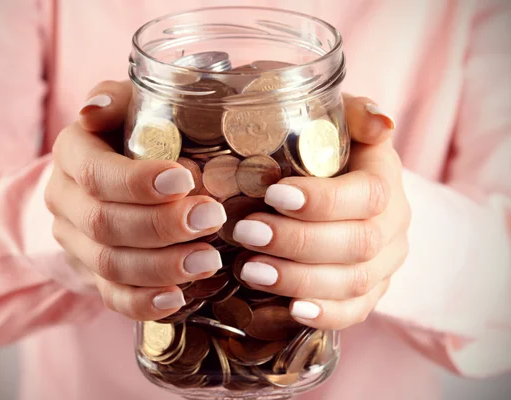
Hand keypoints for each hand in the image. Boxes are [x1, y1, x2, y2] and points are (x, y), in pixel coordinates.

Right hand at [45, 81, 225, 320]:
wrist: (108, 177)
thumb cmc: (134, 133)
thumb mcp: (129, 106)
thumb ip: (118, 100)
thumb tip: (95, 109)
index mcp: (72, 154)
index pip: (95, 174)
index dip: (136, 182)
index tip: (184, 181)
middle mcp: (66, 200)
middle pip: (104, 223)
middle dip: (160, 226)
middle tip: (211, 219)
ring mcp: (77, 242)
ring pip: (109, 264)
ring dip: (161, 266)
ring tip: (208, 259)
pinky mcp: (93, 273)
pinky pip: (112, 296)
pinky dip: (145, 302)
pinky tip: (179, 298)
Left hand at [233, 96, 410, 329]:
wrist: (344, 186)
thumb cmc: (328, 151)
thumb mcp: (339, 122)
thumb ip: (354, 114)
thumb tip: (379, 123)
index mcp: (385, 178)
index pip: (368, 194)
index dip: (322, 200)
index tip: (273, 195)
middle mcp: (393, 225)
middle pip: (357, 243)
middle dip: (297, 242)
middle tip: (246, 233)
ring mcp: (385, 262)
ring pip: (353, 282)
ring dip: (299, 278)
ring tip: (251, 269)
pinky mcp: (371, 291)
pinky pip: (356, 311)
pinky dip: (325, 313)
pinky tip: (291, 308)